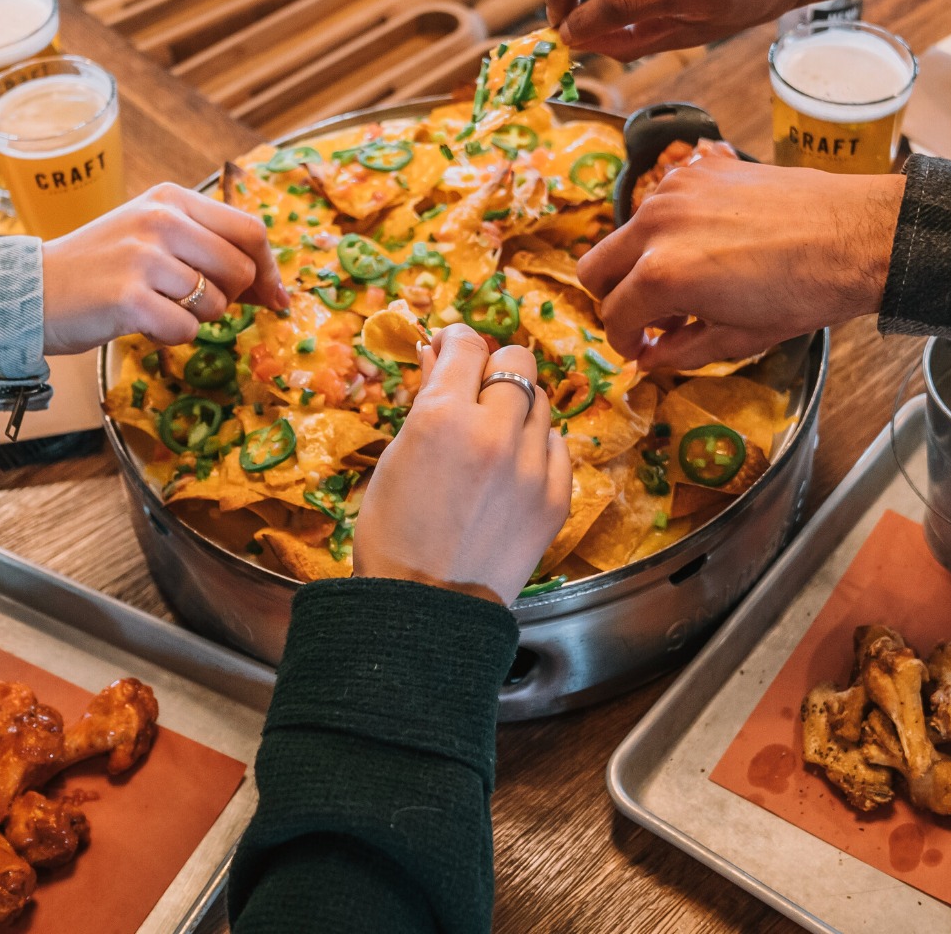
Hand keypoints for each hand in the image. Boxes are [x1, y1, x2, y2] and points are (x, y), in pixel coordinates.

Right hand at [41, 183, 287, 353]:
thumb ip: (210, 249)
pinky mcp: (128, 298)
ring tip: (156, 306)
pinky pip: (186, 330)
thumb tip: (276, 289)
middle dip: (230, 298)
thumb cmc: (103, 267)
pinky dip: (171, 337)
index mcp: (172, 199)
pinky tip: (142, 322)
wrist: (31, 290)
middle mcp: (161, 220)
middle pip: (240, 270)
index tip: (273, 296)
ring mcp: (143, 257)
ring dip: (196, 318)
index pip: (250, 230)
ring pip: (216, 304)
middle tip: (193, 302)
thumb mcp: (155, 237)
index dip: (269, 269)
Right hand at [353, 324, 572, 606]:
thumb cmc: (392, 532)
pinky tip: (514, 467)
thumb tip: (438, 354)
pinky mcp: (557, 496)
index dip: (456, 342)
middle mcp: (495, 431)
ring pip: (541, 401)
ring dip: (516, 407)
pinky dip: (536, 446)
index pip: (467, 345)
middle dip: (493, 367)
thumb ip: (426, 399)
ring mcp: (532, 466)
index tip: (450, 349)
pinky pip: (556, 445)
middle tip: (474, 391)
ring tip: (493, 437)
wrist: (427, 609)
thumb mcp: (396, 454)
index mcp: (443, 416)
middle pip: (516, 361)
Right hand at [576, 159, 904, 369]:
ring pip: (624, 235)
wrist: (857, 234)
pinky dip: (666, 231)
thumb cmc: (804, 292)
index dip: (624, 342)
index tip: (641, 348)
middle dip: (613, 300)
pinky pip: (658, 206)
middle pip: (593, 269)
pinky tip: (704, 246)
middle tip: (648, 318)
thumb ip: (678, 352)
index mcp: (662, 275)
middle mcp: (656, 227)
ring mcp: (673, 191)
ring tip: (684, 283)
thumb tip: (647, 359)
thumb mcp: (737, 338)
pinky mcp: (696, 170)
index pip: (613, 316)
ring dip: (639, 264)